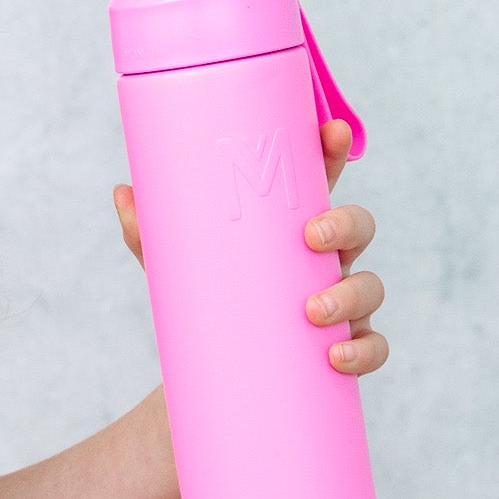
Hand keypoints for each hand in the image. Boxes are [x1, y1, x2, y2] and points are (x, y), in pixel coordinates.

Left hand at [111, 117, 387, 377]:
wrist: (213, 367)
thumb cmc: (202, 296)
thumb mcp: (171, 262)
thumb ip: (148, 230)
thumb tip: (123, 192)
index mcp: (289, 226)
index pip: (320, 180)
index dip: (333, 152)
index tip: (333, 131)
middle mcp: (324, 258)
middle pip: (358, 226)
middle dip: (345, 225)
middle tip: (312, 238)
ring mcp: (341, 300)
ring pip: (371, 286)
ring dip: (350, 295)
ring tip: (312, 312)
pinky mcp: (344, 344)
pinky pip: (375, 345)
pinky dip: (365, 350)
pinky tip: (337, 356)